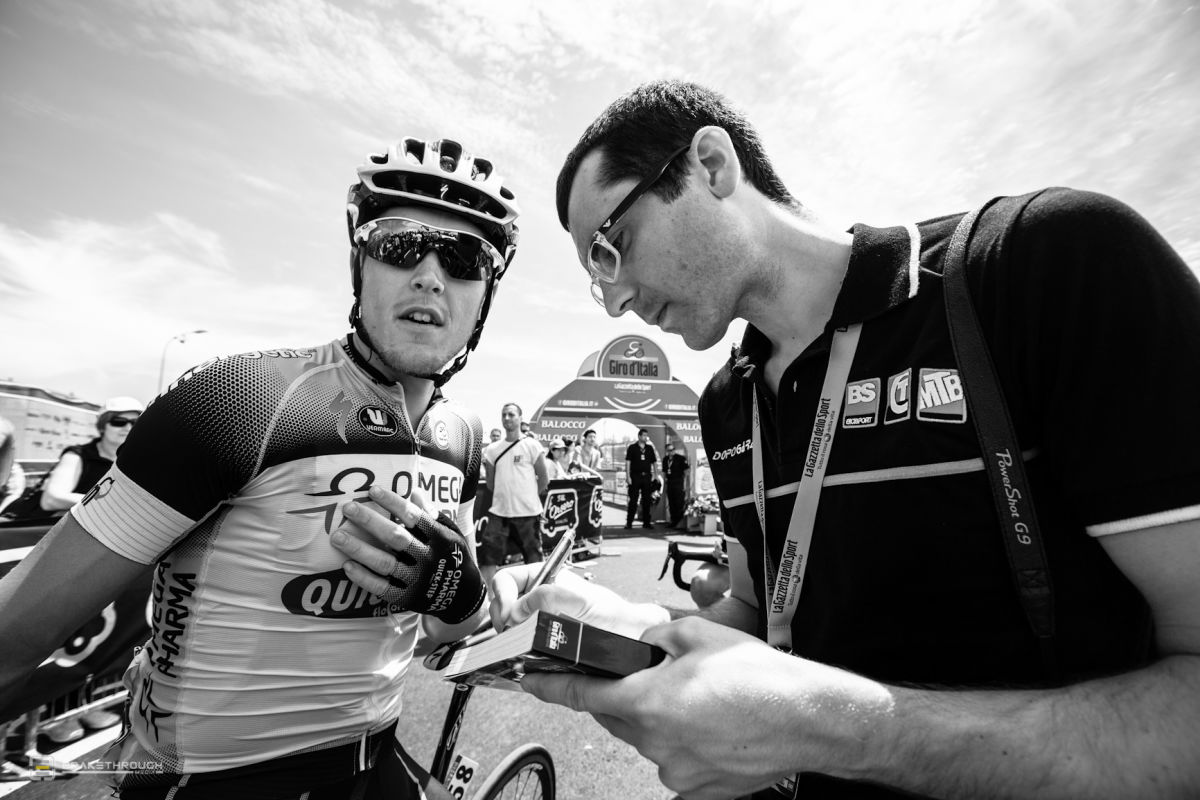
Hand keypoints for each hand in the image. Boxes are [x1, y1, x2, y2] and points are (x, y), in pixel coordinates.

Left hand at [332, 485, 484, 623]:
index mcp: (439, 537)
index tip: (372, 490)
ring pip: (384, 563)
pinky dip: (363, 577)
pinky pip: (381, 587)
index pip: (413, 516)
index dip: (392, 502)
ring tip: (337, 536)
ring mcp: (416, 579)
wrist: (463, 596)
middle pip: (395, 537)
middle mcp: (427, 557)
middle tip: (348, 508)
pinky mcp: (406, 597)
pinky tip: (347, 565)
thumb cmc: (453, 556)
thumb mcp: (450, 533)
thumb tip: (415, 491)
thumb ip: (432, 515)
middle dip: (370, 521)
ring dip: (359, 549)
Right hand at [489, 562, 667, 638]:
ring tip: (517, 650)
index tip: (507, 616)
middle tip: (510, 636)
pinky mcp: (542, 647)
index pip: (508, 579)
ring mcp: (540, 623)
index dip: (501, 595)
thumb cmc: (616, 619)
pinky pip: (518, 649)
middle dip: (502, 620)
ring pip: (508, 629)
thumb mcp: (583, 602)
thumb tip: (517, 611)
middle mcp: (541, 600)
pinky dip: (516, 655)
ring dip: (508, 640)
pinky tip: (524, 662)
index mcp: (547, 579)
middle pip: (503, 604)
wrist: (634, 645)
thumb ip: (548, 598)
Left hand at [521, 616, 894, 798]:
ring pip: (648, 740)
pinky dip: (684, 743)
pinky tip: (711, 727)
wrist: (808, 719)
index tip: (534, 680)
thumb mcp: (700, 634)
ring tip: (700, 701)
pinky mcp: (698, 790)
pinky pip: (676, 762)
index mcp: (648, 702)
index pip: (583, 694)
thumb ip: (659, 636)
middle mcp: (655, 743)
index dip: (553, 686)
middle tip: (648, 678)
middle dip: (621, 696)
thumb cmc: (761, 678)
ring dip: (659, 720)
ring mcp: (676, 771)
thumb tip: (644, 641)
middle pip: (616, 717)